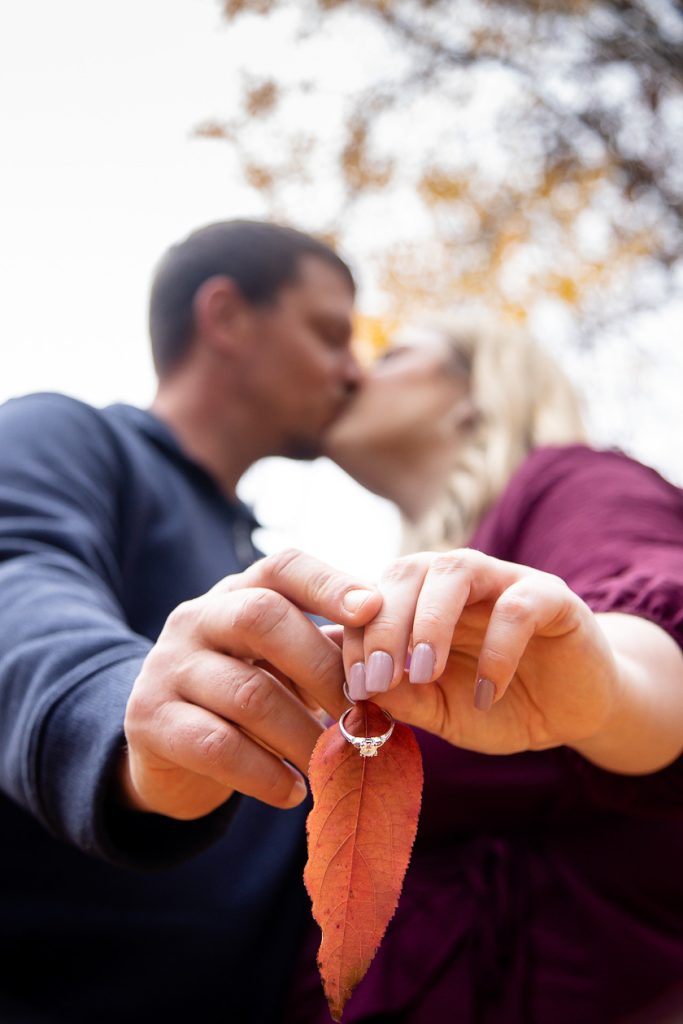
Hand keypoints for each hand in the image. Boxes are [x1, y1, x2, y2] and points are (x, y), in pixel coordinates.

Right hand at [120, 550, 381, 819]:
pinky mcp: (149, 720)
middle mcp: (197, 618)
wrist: (166, 746)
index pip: (282, 567)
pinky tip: (294, 790)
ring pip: (247, 692)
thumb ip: (328, 654)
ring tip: (336, 760)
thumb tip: (400, 665)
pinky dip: (265, 773)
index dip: (328, 583)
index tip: (374, 608)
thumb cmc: (246, 696)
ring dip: (303, 733)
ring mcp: (168, 666)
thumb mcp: (281, 664)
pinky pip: (217, 746)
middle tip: (364, 712)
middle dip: (322, 668)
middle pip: (263, 619)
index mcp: (237, 593)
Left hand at [342, 549, 620, 756]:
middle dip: (386, 624)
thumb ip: (404, 698)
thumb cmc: (494, 705)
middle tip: (381, 677)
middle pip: (409, 571)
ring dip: (431, 620)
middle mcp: (458, 580)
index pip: (375, 594)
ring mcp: (505, 580)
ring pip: (457, 569)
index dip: (357, 634)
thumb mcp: (441, 711)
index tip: (356, 683)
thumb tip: (362, 687)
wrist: (569, 714)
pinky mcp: (552, 596)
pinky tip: (486, 693)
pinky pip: (517, 607)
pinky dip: (496, 650)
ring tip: (424, 671)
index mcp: (421, 600)